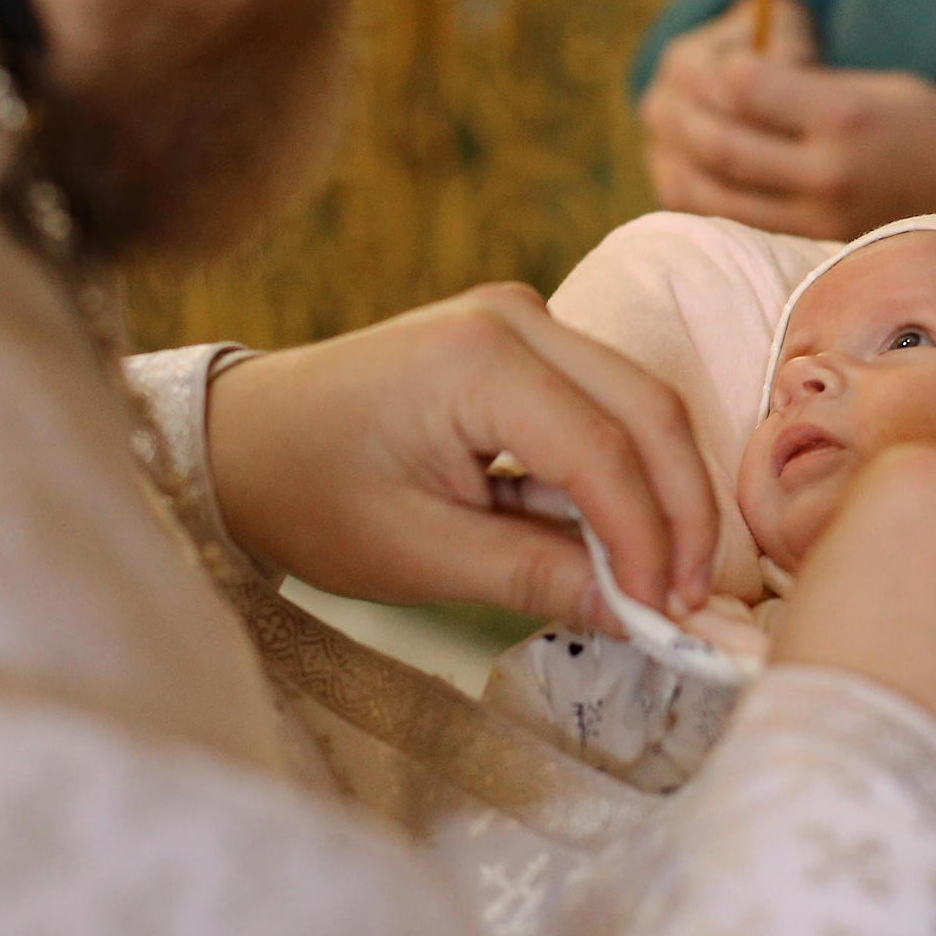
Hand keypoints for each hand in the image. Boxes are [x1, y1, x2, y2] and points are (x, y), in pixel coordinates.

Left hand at [205, 285, 719, 629]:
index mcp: (476, 359)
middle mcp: (514, 317)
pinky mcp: (523, 343)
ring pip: (638, 405)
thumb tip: (642, 617)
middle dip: (682, 511)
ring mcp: (522, 321)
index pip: (604, 452)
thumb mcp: (418, 554)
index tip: (669, 618)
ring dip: (660, 493)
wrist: (244, 438)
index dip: (649, 540)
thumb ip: (537, 578)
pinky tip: (621, 544)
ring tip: (663, 585)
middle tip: (690, 603)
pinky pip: (603, 406)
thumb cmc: (309, 492)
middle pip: (647, 410)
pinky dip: (622, 475)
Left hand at [644, 41, 935, 240]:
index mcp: (846, 119)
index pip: (749, 87)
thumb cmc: (935, 129)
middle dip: (686, 113)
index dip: (723, 68)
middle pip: (720, 145)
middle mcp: (826, 175)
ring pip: (710, 195)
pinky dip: (697, 200)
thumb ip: (805, 89)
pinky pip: (731, 226)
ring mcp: (815, 221)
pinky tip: (689, 175)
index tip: (725, 60)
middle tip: (678, 93)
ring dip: (677, 161)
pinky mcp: (811, 249)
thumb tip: (729, 82)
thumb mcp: (879, 86)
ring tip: (669, 135)